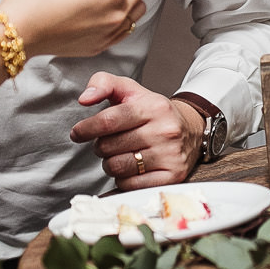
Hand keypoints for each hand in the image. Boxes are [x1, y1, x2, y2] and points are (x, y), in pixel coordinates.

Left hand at [69, 73, 202, 189]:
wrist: (191, 129)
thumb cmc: (153, 112)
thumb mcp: (131, 90)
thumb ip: (104, 83)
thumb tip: (85, 98)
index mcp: (154, 107)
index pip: (109, 120)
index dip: (86, 128)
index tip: (78, 133)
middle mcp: (165, 131)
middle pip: (109, 147)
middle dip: (101, 146)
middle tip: (108, 143)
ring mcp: (171, 155)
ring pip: (117, 167)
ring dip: (110, 163)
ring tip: (120, 155)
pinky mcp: (173, 176)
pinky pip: (130, 185)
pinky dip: (124, 179)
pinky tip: (132, 168)